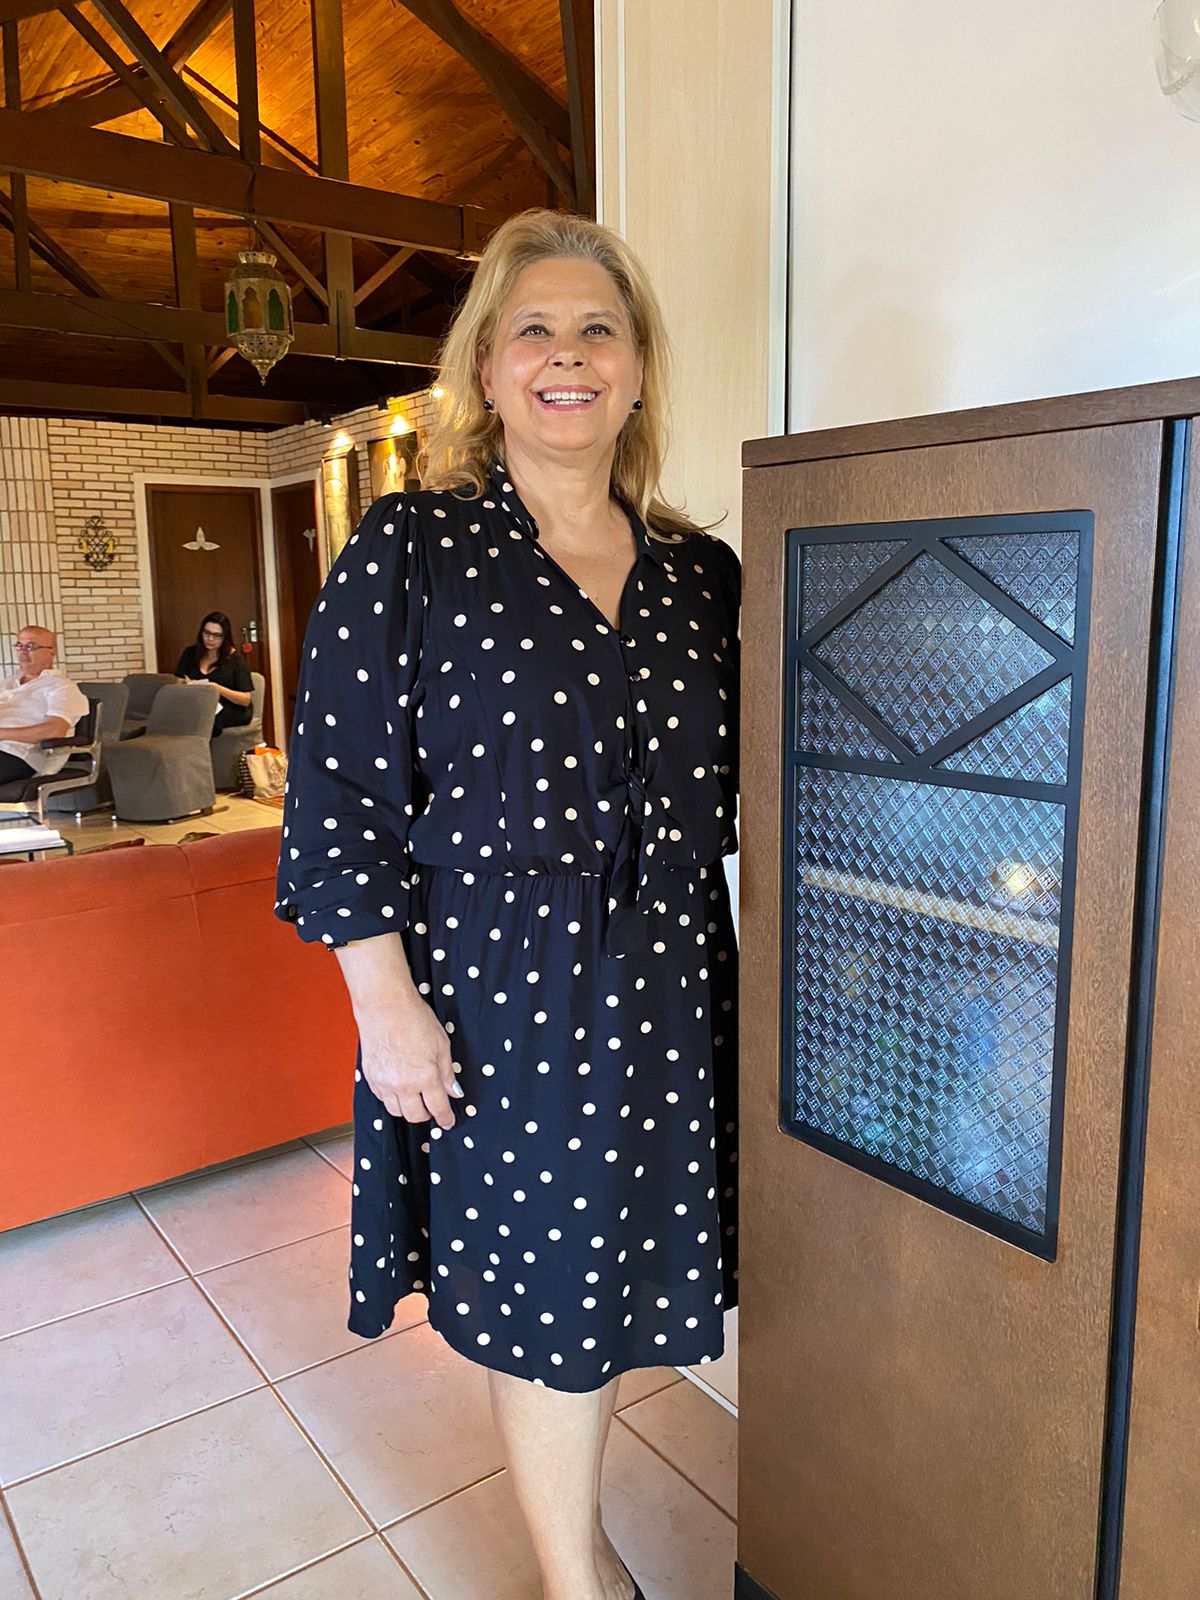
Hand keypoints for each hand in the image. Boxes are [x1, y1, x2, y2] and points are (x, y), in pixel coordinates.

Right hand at [356, 991, 461, 1129]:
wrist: (384, 1005)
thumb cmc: (413, 1018)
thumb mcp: (442, 1044)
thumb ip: (447, 1073)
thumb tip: (454, 1091)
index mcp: (425, 1077)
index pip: (438, 1108)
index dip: (445, 1118)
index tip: (448, 1122)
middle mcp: (403, 1085)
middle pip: (415, 1116)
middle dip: (426, 1115)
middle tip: (432, 1108)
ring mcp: (384, 1083)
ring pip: (396, 1111)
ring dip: (408, 1109)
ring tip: (415, 1097)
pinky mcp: (370, 1077)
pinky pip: (382, 1099)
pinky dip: (392, 1098)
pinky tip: (399, 1087)